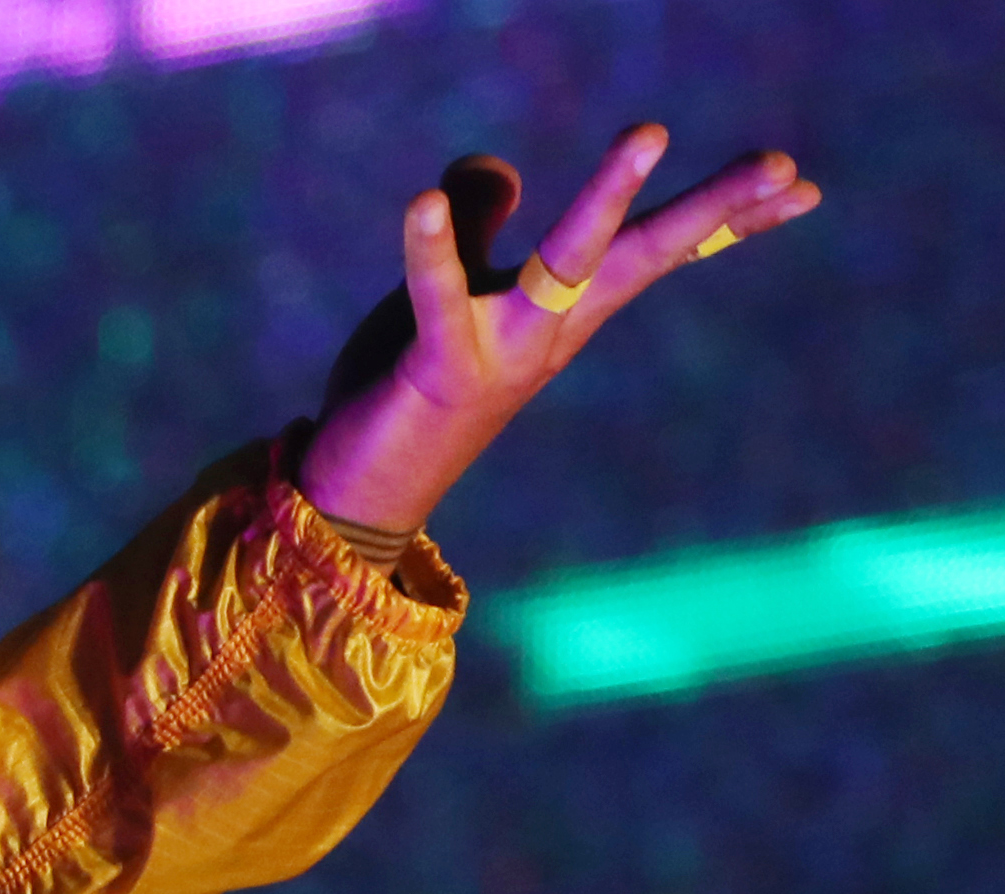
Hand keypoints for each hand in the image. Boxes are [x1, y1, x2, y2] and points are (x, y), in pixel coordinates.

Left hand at [303, 128, 819, 536]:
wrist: (364, 491)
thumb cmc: (412, 389)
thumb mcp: (455, 292)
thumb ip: (476, 226)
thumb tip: (494, 165)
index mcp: (565, 307)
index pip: (657, 250)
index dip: (727, 218)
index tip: (799, 183)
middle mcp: (553, 328)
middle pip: (645, 252)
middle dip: (710, 207)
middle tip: (779, 162)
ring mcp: (507, 349)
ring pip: (570, 260)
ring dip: (607, 197)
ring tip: (649, 132)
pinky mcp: (443, 366)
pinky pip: (440, 298)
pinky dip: (432, 250)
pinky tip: (422, 201)